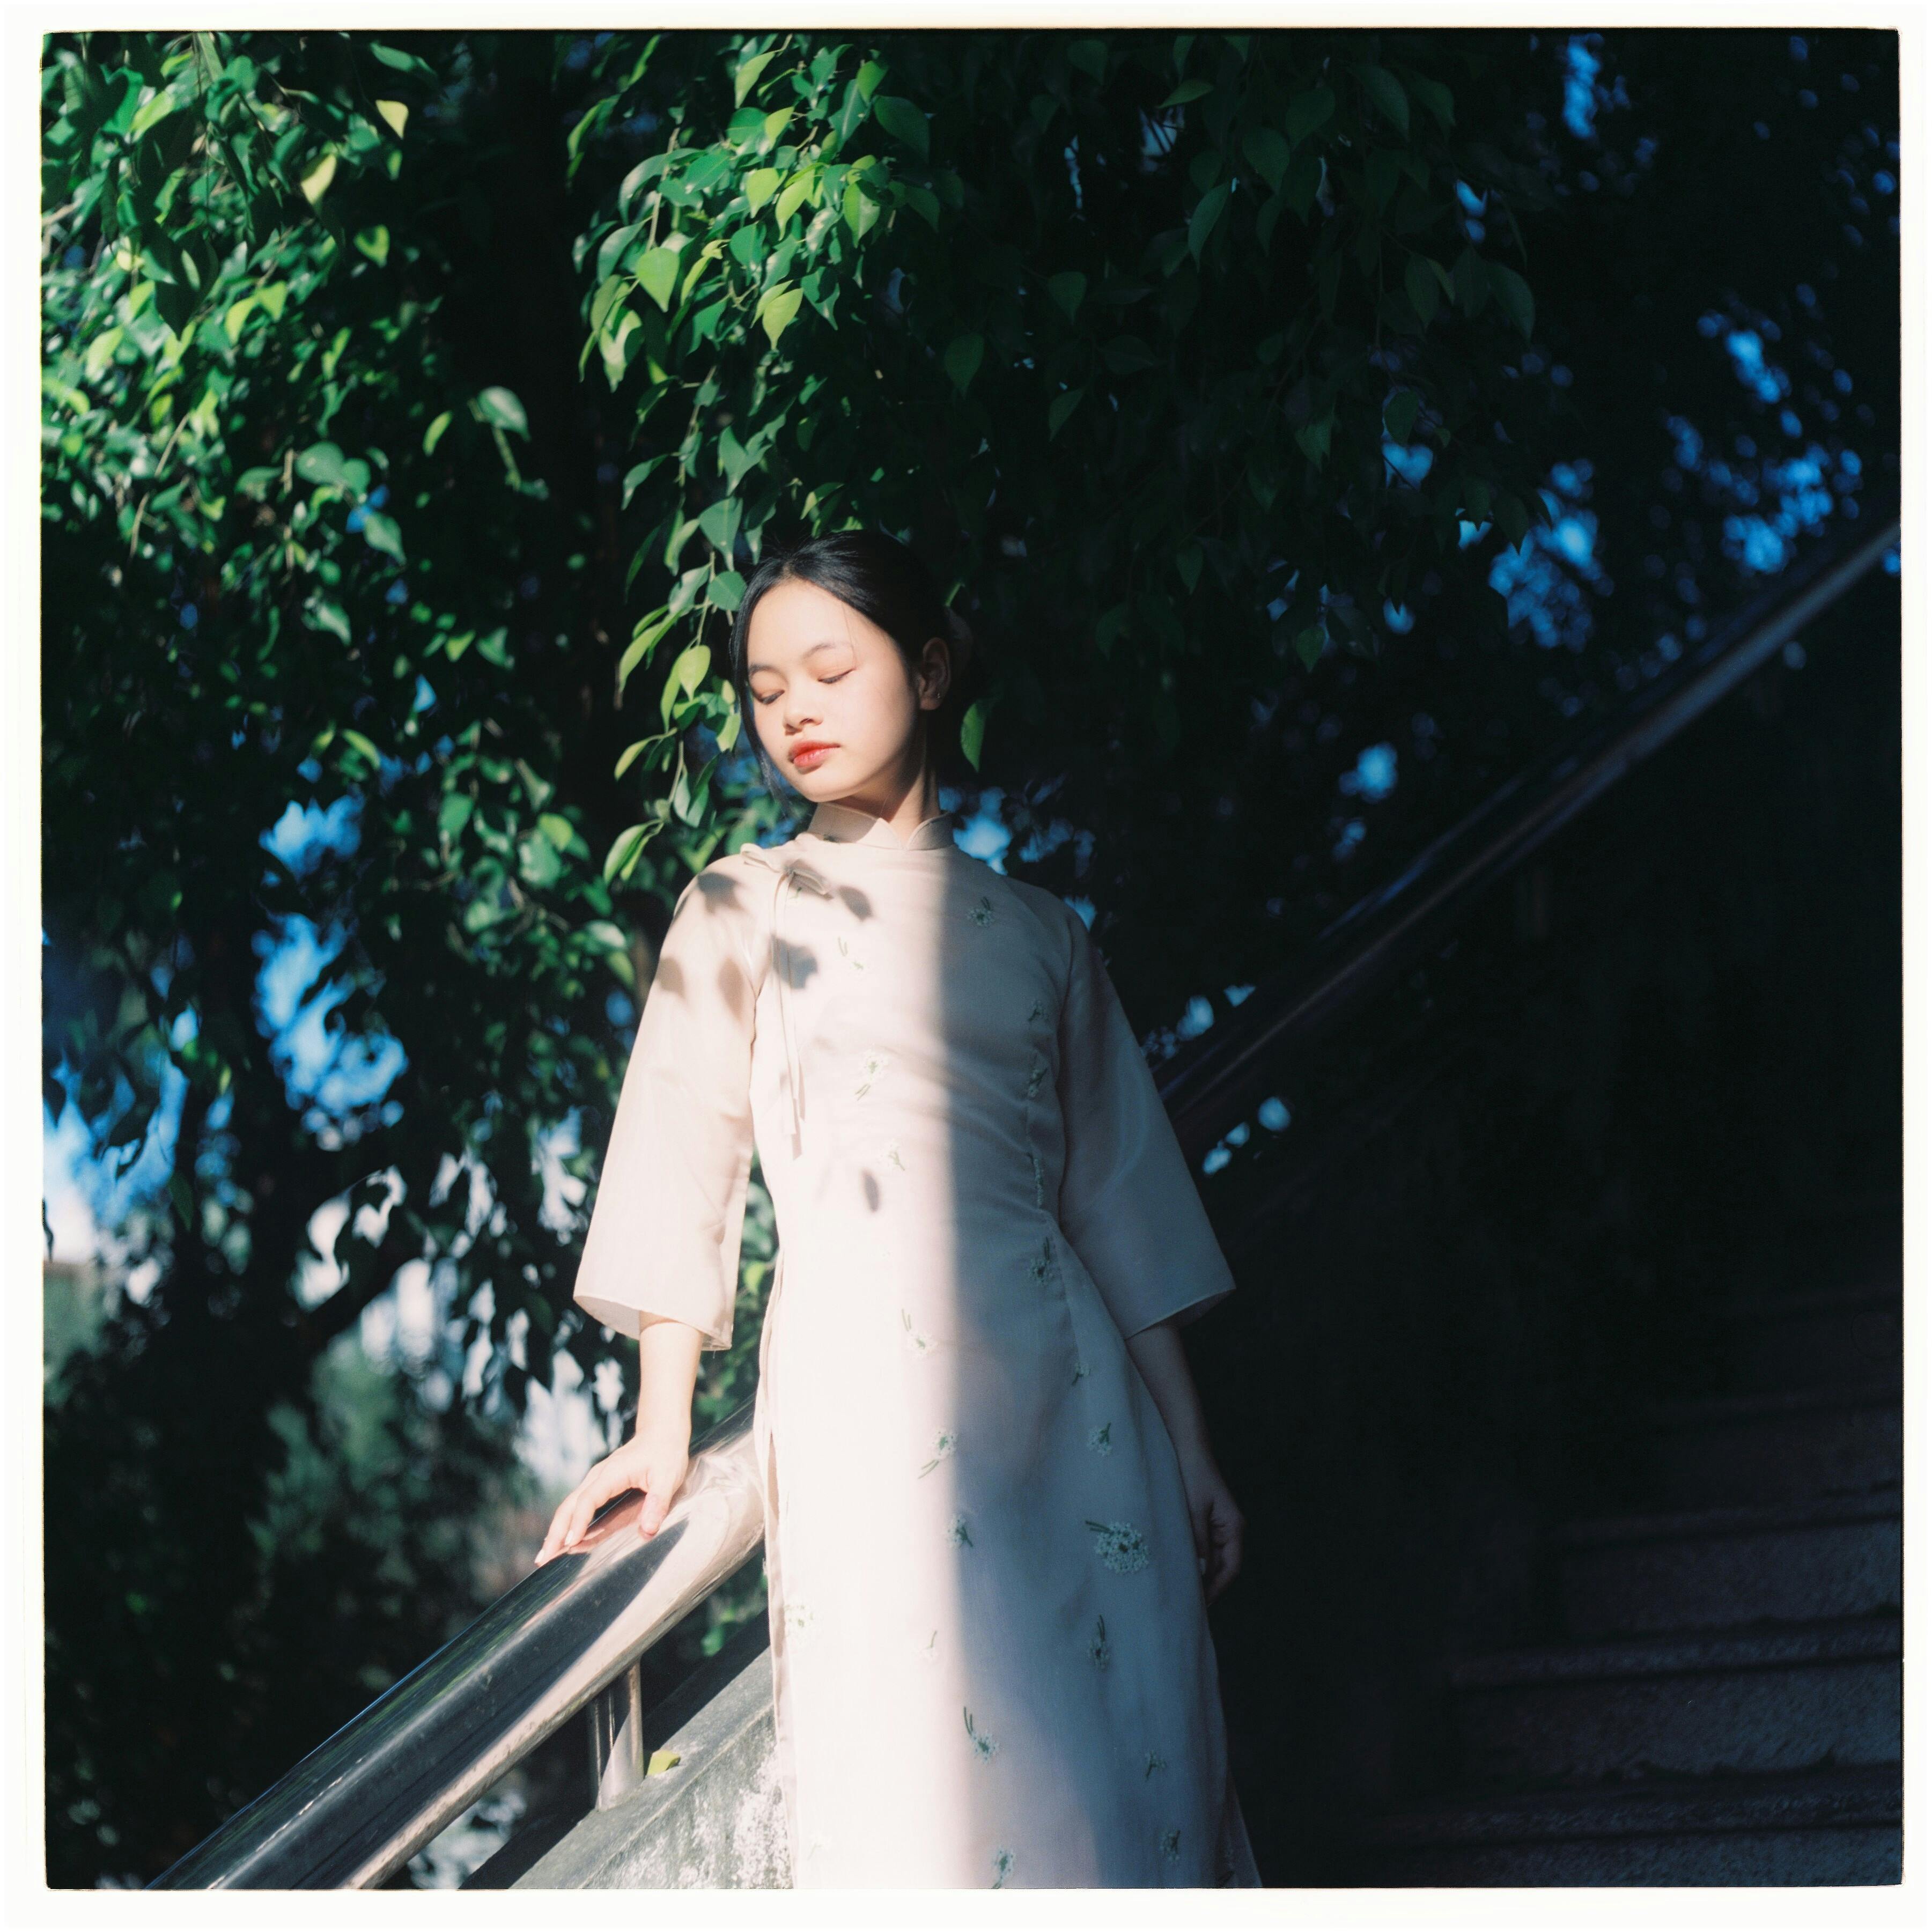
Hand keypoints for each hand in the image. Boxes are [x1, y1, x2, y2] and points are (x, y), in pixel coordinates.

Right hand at [533, 1424, 690, 1565]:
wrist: (662, 1432)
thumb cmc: (666, 1453)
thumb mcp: (669, 1477)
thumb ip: (658, 1503)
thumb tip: (647, 1531)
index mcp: (612, 1474)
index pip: (588, 1500)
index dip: (578, 1522)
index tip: (569, 1543)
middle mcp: (599, 1476)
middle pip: (570, 1505)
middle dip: (556, 1531)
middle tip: (543, 1558)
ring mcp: (597, 1480)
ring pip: (570, 1505)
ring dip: (557, 1529)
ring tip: (547, 1554)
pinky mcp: (600, 1485)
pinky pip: (579, 1504)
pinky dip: (568, 1522)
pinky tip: (565, 1539)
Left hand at [1176, 1444, 1243, 1604]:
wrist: (1187, 1448)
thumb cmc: (1193, 1474)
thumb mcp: (1194, 1509)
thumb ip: (1198, 1541)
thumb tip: (1200, 1572)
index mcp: (1233, 1527)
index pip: (1231, 1567)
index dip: (1218, 1587)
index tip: (1201, 1603)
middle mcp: (1229, 1530)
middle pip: (1221, 1566)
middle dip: (1206, 1583)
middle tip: (1185, 1602)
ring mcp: (1216, 1526)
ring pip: (1210, 1558)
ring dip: (1198, 1572)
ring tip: (1179, 1589)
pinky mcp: (1203, 1521)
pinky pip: (1200, 1546)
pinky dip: (1192, 1557)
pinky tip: (1177, 1566)